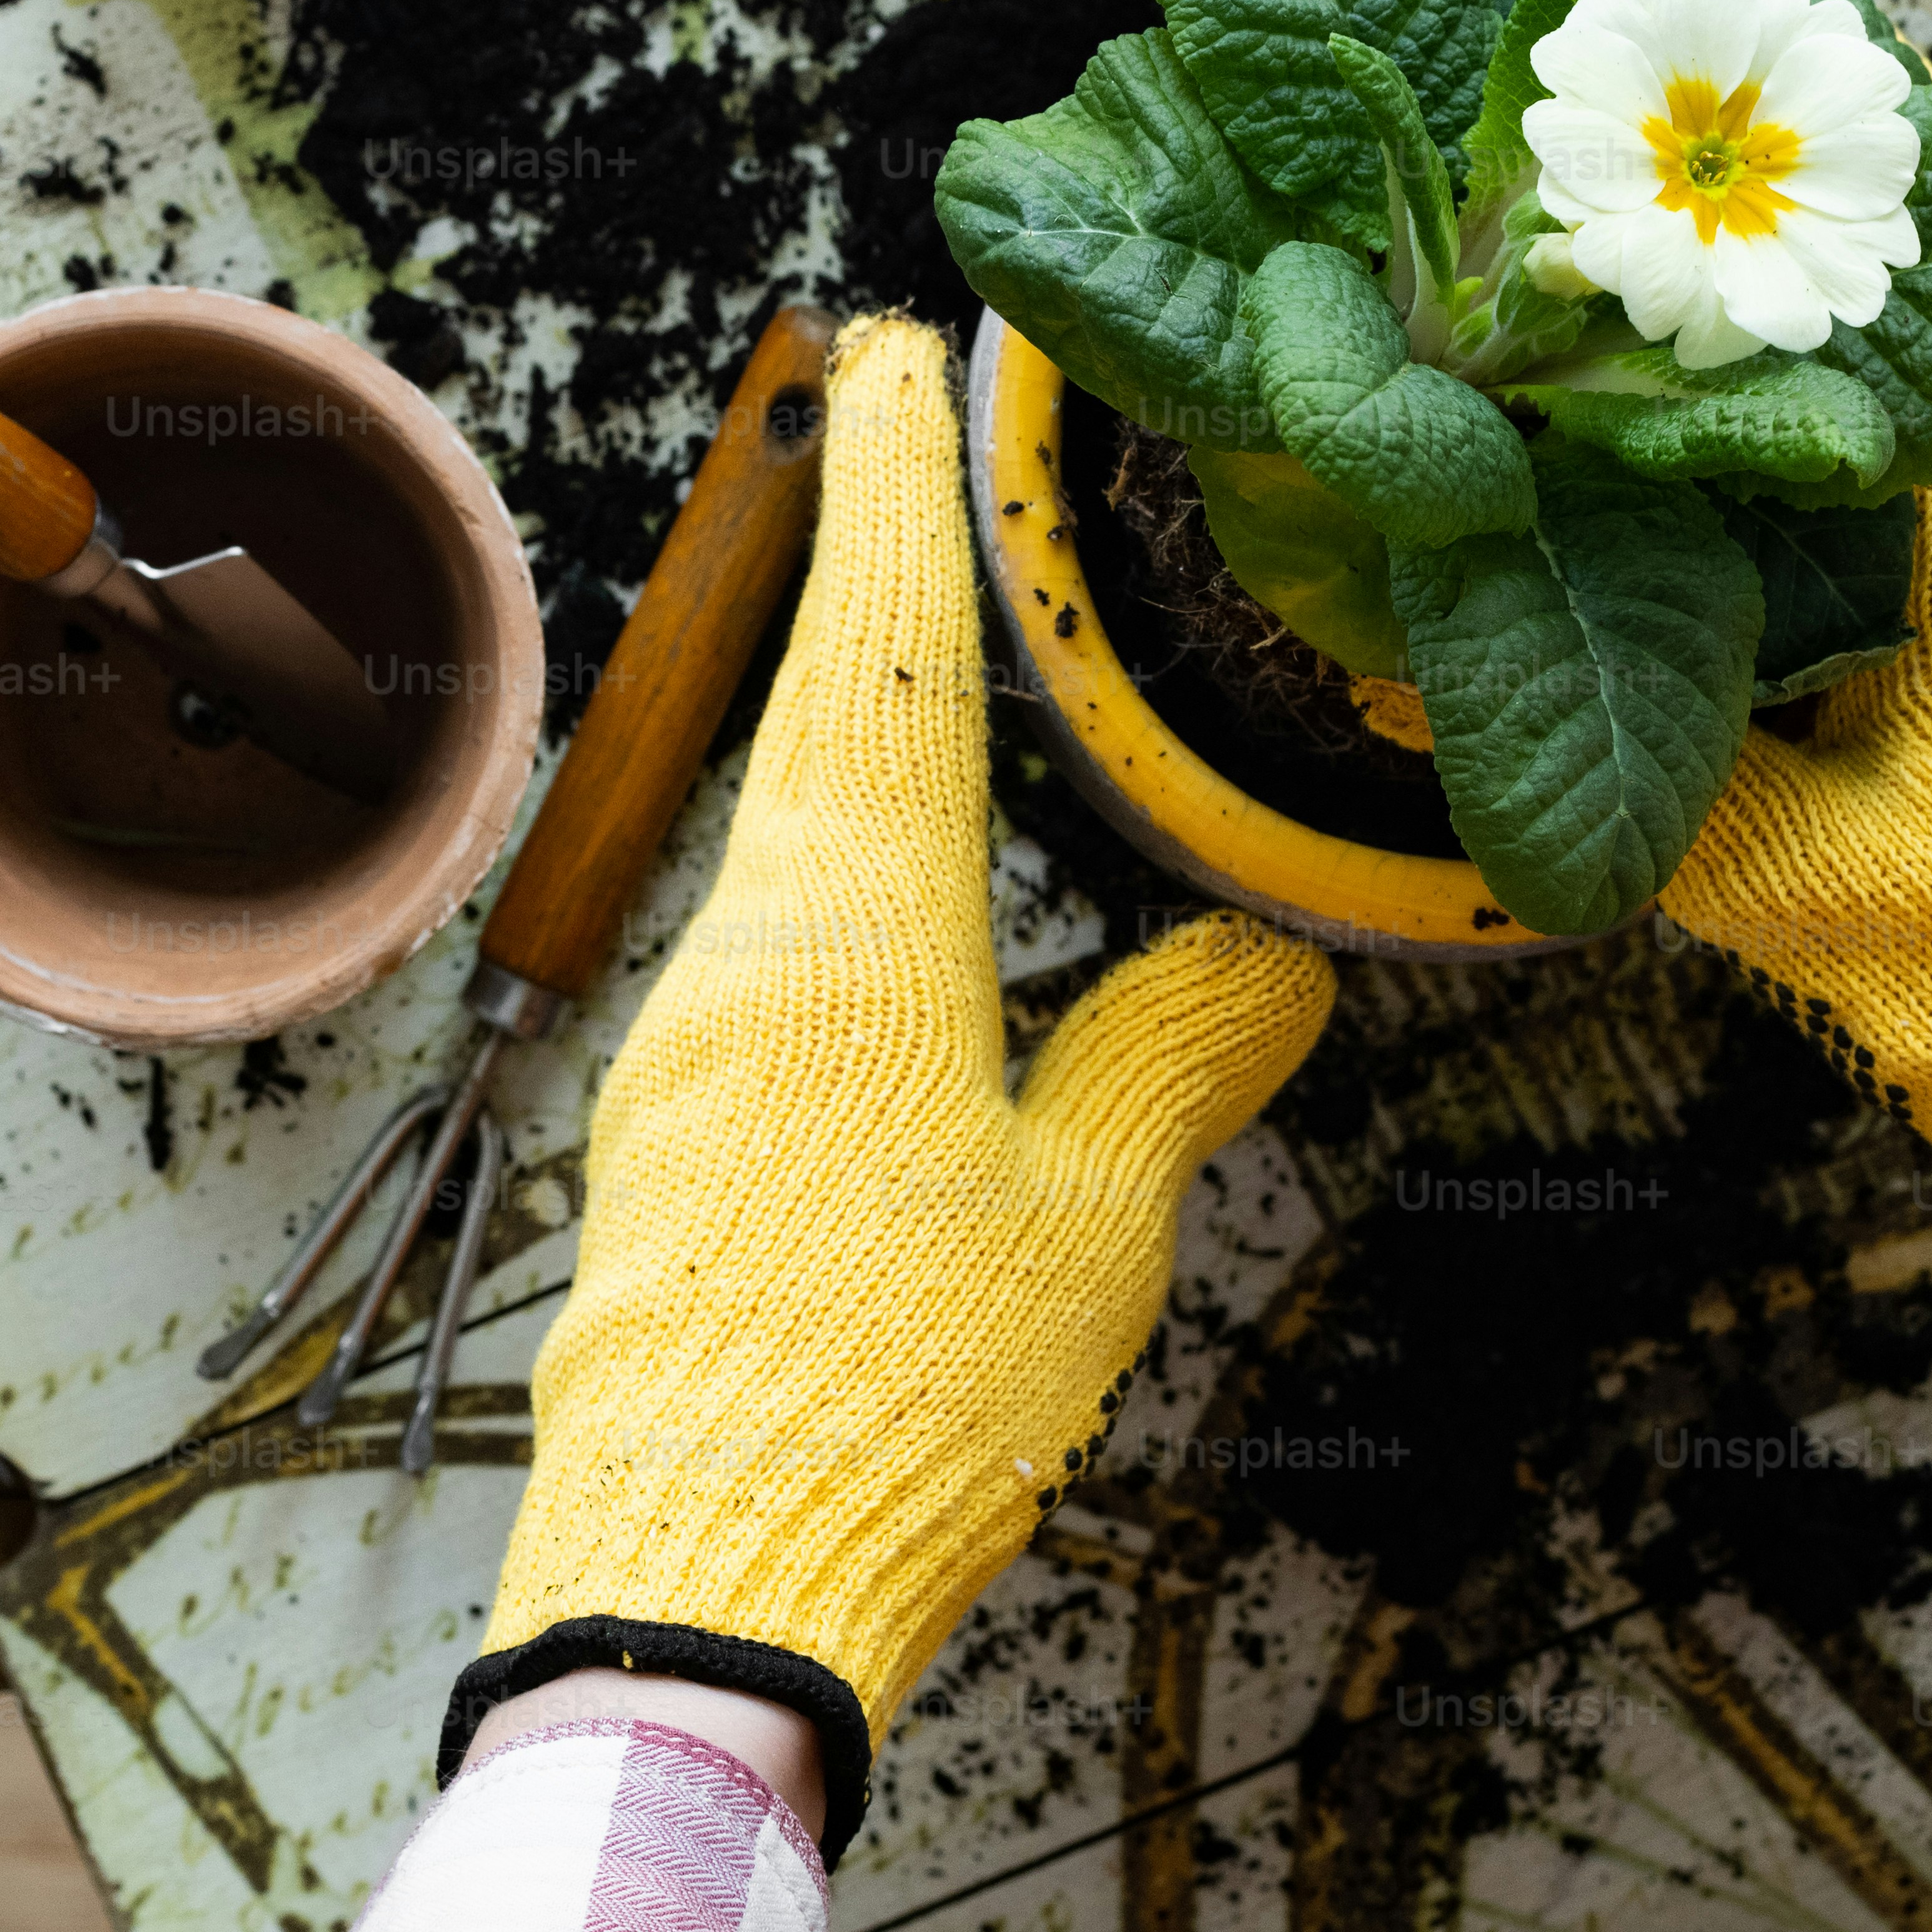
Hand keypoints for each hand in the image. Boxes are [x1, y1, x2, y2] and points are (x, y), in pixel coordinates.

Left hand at [451, 316, 1334, 1855]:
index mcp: (849, 939)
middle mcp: (743, 961)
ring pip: (792, 850)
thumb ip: (1167, 1067)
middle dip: (866, 574)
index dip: (897, 498)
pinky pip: (775, 970)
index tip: (885, 353)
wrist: (704, 1578)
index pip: (883, 662)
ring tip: (924, 655)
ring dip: (855, 739)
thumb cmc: (906, 1390)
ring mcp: (690, 1055)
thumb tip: (1254, 969)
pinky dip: (843, 892)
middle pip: (817, 725)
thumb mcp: (1089, 1219)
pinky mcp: (677, 1147)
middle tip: (892, 433)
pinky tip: (897, 919)